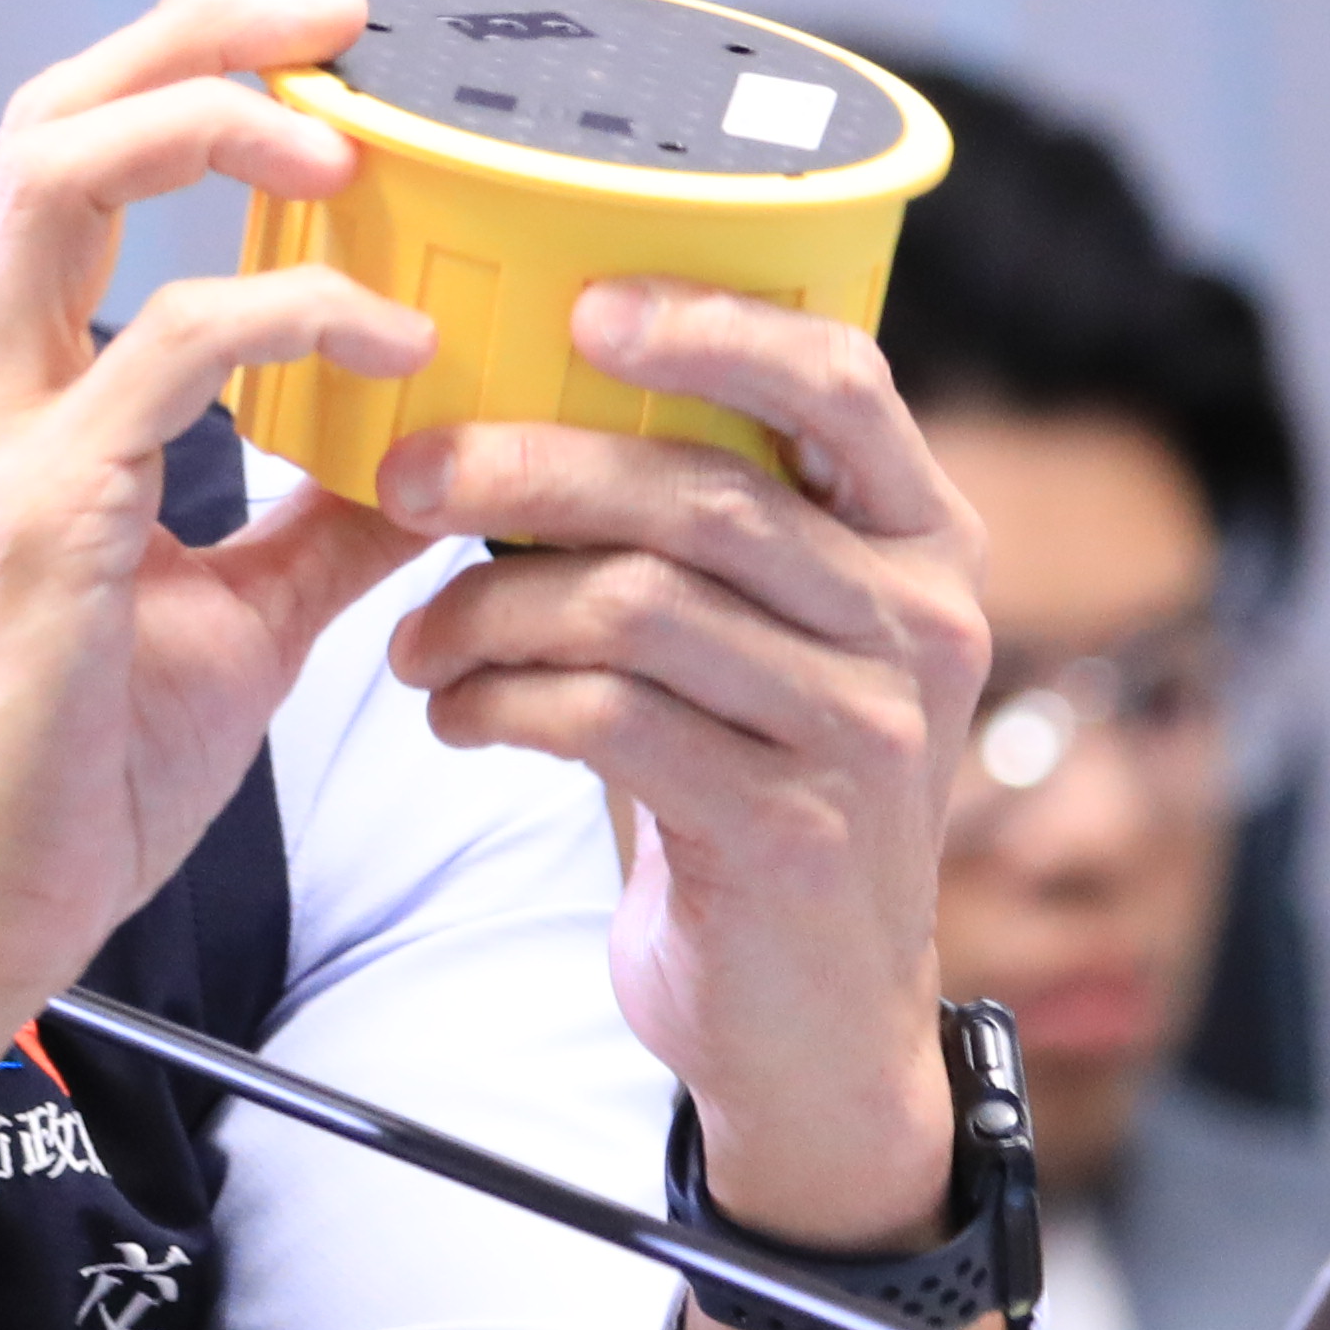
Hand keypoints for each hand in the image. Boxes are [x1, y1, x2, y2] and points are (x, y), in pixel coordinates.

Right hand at [0, 0, 444, 1329]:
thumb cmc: (47, 800)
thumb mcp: (226, 630)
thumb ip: (314, 528)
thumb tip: (430, 459)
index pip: (61, 170)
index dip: (167, 65)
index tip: (277, 7)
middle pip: (49, 122)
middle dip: (193, 34)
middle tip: (333, 3)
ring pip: (64, 174)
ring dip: (218, 115)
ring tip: (349, 121)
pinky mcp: (31, 511)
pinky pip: (174, 345)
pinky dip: (298, 314)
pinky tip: (393, 339)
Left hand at [373, 282, 999, 1329]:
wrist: (811, 1021)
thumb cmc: (758, 789)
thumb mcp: (767, 639)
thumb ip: (705, 521)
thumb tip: (525, 389)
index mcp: (921, 540)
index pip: (840, 383)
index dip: (712, 327)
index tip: (582, 308)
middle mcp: (917, 622)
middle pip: (700, 493)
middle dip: (527, 469)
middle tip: (408, 475)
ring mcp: (865, 732)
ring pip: (634, 606)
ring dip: (488, 610)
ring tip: (418, 641)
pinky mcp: (786, 829)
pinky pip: (605, 719)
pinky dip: (501, 703)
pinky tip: (456, 712)